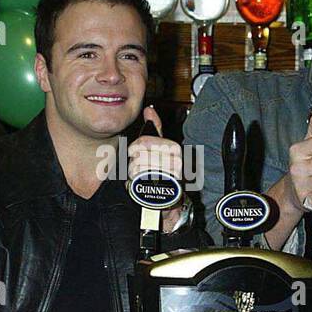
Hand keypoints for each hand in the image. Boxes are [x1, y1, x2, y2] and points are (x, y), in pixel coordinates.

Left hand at [127, 106, 184, 231]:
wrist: (169, 201)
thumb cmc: (163, 173)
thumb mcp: (159, 148)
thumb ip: (155, 128)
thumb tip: (149, 110)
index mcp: (175, 148)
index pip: (144, 141)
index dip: (135, 148)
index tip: (136, 153)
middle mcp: (177, 162)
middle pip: (140, 154)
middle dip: (134, 162)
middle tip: (140, 168)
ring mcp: (172, 178)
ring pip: (139, 168)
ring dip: (135, 174)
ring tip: (141, 177)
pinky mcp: (165, 193)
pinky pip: (141, 183)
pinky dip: (136, 185)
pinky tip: (141, 185)